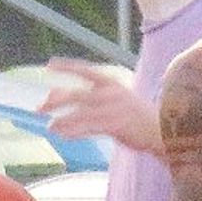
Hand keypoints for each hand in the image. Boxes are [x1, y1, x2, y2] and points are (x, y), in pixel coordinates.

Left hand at [40, 58, 160, 154]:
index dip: (67, 67)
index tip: (49, 66)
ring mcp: (112, 109)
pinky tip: (62, 135)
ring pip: (80, 113)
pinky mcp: (115, 125)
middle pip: (76, 94)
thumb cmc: (138, 116)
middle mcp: (110, 93)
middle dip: (55, 100)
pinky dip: (73, 131)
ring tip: (49, 127)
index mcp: (112, 83)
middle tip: (39, 107)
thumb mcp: (120, 98)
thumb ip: (98, 98)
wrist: (163, 129)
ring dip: (62, 120)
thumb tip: (74, 100)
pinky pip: (88, 128)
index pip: (86, 71)